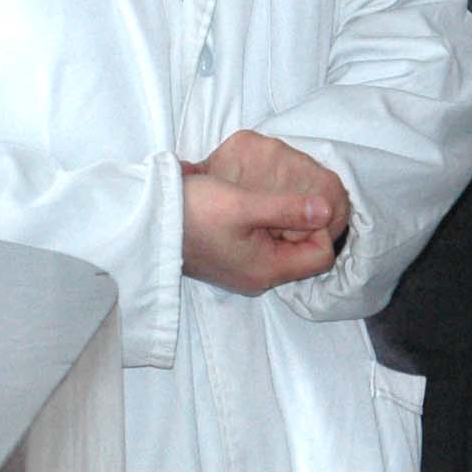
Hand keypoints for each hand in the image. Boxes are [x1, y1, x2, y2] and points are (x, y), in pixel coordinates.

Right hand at [181, 169, 339, 293]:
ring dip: (285, 222)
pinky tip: (255, 205)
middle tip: (289, 195)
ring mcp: (242, 269)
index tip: (302, 202)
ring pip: (283, 246)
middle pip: (304, 253)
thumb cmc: (194, 212)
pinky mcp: (229, 258)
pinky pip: (263, 244)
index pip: (321, 255)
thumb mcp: (244, 204)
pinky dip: (267, 225)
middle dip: (303, 224)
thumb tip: (327, 211)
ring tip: (271, 198)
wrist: (144, 221)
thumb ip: (288, 208)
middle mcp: (258, 276)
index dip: (320, 227)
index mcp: (266, 270)